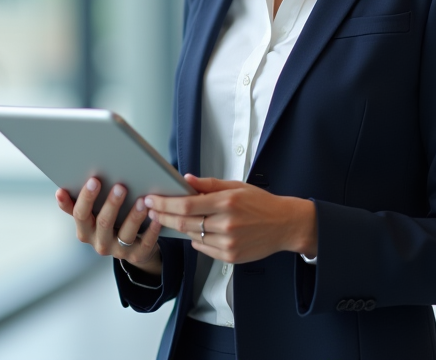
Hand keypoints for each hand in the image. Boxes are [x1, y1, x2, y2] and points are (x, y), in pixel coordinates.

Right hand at [55, 177, 162, 275]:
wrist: (129, 247)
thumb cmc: (108, 222)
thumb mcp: (91, 216)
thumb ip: (76, 204)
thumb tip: (59, 191)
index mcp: (85, 230)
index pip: (80, 214)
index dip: (86, 198)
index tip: (94, 180)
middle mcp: (99, 243)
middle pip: (103, 223)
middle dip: (112, 204)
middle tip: (120, 186)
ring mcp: (118, 251)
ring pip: (126, 234)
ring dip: (134, 216)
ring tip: (142, 201)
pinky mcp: (136, 255)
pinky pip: (145, 243)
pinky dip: (152, 230)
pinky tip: (156, 217)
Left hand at [144, 174, 316, 264]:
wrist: (284, 225)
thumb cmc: (261, 204)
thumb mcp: (236, 186)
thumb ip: (209, 184)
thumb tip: (186, 179)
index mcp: (227, 202)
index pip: (187, 204)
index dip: (165, 203)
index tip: (152, 200)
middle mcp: (226, 224)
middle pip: (185, 223)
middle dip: (164, 216)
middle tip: (151, 211)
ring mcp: (228, 242)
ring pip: (192, 236)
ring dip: (178, 228)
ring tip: (168, 220)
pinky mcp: (230, 256)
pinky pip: (203, 248)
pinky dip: (195, 239)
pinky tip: (194, 231)